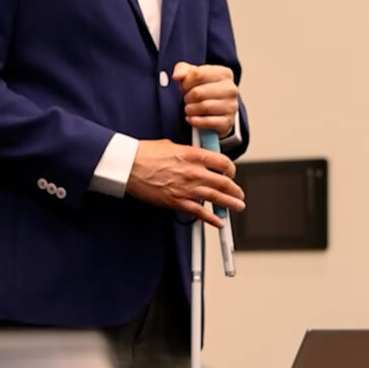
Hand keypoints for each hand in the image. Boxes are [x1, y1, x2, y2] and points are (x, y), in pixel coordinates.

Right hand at [126, 140, 243, 226]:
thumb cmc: (145, 153)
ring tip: (238, 206)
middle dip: (235, 190)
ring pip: (216, 198)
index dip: (231, 169)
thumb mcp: (171, 145)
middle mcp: (193, 172)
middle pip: (223, 182)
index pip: (222, 162)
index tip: (231, 173)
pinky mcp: (176, 201)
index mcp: (193, 155)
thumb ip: (187, 153)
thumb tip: (194, 157)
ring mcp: (186, 188)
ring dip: (230, 204)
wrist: (129, 165)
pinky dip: (211, 219)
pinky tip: (219, 221)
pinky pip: (199, 212)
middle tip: (239, 194)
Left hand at [172, 62, 239, 138]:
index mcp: (224, 73)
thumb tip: (177, 76)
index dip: (185, 83)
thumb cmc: (204, 88)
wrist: (217, 109)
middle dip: (187, 97)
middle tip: (186, 99)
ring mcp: (231, 106)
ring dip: (190, 109)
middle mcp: (231, 89)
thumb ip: (183, 69)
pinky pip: (208, 122)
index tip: (184, 87)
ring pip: (203, 107)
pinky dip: (195, 121)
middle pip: (198, 92)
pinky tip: (191, 119)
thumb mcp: (193, 74)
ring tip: (189, 109)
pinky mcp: (228, 122)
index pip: (198, 75)